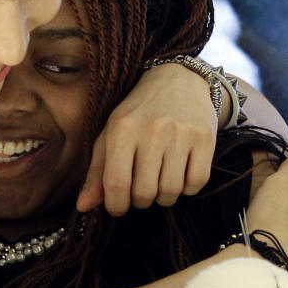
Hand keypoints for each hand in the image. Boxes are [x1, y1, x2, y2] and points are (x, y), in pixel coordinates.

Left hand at [78, 64, 216, 214]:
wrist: (177, 81)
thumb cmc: (137, 114)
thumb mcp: (110, 136)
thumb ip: (97, 173)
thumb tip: (83, 207)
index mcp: (122, 129)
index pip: (116, 183)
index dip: (116, 205)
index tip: (118, 207)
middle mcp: (152, 130)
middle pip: (144, 193)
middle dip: (140, 201)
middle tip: (140, 190)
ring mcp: (181, 134)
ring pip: (171, 192)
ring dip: (163, 197)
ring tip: (159, 182)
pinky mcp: (205, 138)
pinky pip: (196, 183)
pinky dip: (187, 189)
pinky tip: (179, 174)